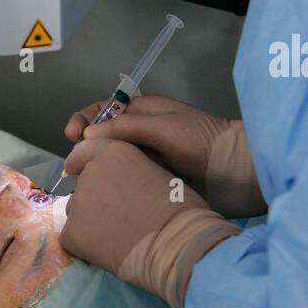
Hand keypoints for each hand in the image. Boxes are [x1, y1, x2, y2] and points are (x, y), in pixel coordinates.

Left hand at [58, 138, 208, 274]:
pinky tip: (109, 250)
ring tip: (117, 235)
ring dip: (89, 221)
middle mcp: (90, 172)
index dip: (81, 162)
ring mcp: (78, 202)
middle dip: (94, 198)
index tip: (76, 170)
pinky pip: (73, 237)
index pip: (83, 151)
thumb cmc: (179, 210)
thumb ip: (130, 170)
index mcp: (113, 152)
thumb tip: (121, 183)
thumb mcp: (156, 172)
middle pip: (82, 185)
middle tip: (118, 216)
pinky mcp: (72, 232)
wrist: (176, 246)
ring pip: (76, 212)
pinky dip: (86, 245)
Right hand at [64, 95, 232, 196]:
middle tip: (75, 165)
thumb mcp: (162, 127)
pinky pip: (126, 180)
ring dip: (98, 168)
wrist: (235, 172)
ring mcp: (148, 158)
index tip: (71, 136)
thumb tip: (87, 136)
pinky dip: (113, 184)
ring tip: (84, 183)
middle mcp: (142, 133)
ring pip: (113, 161)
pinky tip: (104, 196)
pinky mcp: (154, 181)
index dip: (84, 120)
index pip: (104, 111)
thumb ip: (125, 127)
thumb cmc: (201, 141)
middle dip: (85, 148)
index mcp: (143, 112)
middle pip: (104, 137)